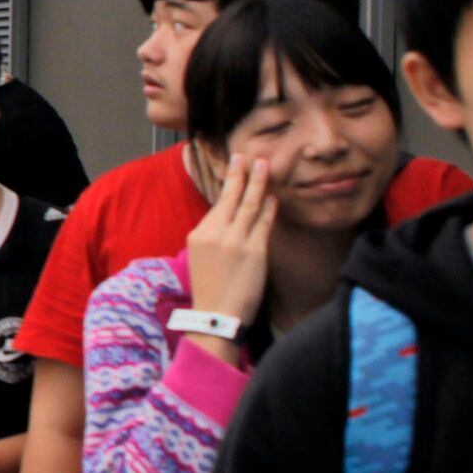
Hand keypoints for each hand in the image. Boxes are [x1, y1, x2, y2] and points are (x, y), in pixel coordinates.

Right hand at [184, 151, 273, 332]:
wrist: (216, 317)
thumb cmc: (209, 291)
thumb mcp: (201, 259)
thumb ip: (212, 238)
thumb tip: (228, 222)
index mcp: (198, 234)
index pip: (216, 204)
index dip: (226, 185)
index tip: (231, 169)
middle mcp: (214, 233)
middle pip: (229, 197)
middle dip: (238, 174)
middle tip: (244, 155)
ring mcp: (235, 240)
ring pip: (248, 204)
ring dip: (257, 182)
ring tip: (263, 164)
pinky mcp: (254, 250)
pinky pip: (264, 222)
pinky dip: (269, 207)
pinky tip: (274, 196)